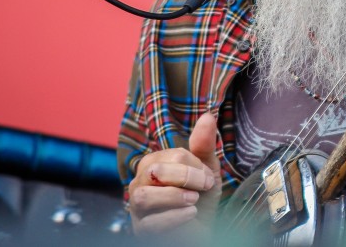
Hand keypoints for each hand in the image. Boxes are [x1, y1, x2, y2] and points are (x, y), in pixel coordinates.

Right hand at [128, 112, 221, 234]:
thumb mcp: (206, 169)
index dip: (195, 165)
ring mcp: (138, 208)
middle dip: (186, 178)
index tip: (207, 178)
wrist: (200, 228)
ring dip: (175, 197)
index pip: (173, 155)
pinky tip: (190, 215)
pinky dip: (174, 217)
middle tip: (204, 186)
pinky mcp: (142, 230)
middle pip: (154, 171)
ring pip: (144, 196)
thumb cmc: (200, 196)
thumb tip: (208, 115)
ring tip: (194, 200)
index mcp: (153, 163)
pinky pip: (151, 223)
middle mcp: (140, 183)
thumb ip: (204, 144)